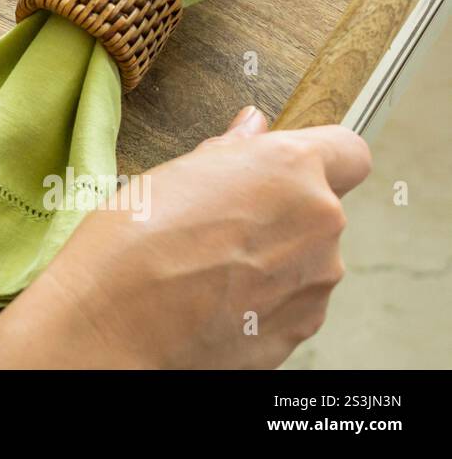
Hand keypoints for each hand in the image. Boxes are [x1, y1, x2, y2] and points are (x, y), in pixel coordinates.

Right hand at [0, 107, 370, 368]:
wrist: (113, 324)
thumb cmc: (132, 242)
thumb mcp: (173, 174)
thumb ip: (230, 152)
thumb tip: (252, 132)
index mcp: (290, 170)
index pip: (348, 152)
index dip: (319, 158)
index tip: (283, 168)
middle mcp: (319, 224)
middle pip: (319, 207)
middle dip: (278, 211)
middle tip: (217, 221)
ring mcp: (314, 282)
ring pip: (305, 255)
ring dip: (271, 256)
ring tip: (207, 265)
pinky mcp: (301, 329)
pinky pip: (292, 299)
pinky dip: (262, 297)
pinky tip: (213, 297)